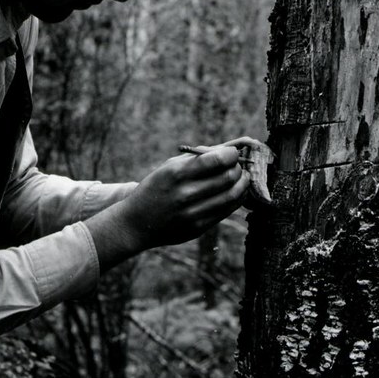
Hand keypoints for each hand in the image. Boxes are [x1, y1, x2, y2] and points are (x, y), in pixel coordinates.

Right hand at [104, 147, 249, 254]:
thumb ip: (199, 157)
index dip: (232, 154)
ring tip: (241, 178)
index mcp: (177, 174)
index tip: (233, 153)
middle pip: (228, 178)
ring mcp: (192, 214)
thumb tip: (230, 149)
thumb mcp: (170, 166)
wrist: (136, 223)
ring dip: (242, 184)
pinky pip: (226, 211)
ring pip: (232, 196)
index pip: (218, 160)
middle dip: (239, 168)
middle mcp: (185, 194)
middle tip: (238, 166)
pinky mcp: (198, 228)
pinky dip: (236, 199)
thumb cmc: (157, 187)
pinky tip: (235, 192)